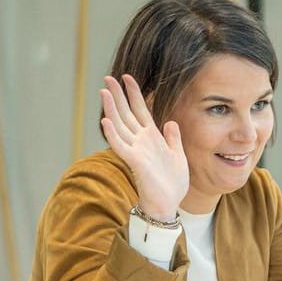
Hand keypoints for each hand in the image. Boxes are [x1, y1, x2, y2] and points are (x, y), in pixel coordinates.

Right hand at [100, 74, 186, 219]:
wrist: (168, 203)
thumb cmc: (172, 182)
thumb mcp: (177, 155)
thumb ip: (173, 138)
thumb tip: (171, 121)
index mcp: (152, 137)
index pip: (141, 110)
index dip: (135, 94)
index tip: (128, 77)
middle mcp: (141, 141)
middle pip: (126, 113)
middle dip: (118, 95)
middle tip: (108, 77)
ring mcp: (136, 150)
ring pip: (120, 125)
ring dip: (111, 109)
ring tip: (104, 92)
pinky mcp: (134, 162)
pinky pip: (121, 145)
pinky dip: (112, 134)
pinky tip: (105, 121)